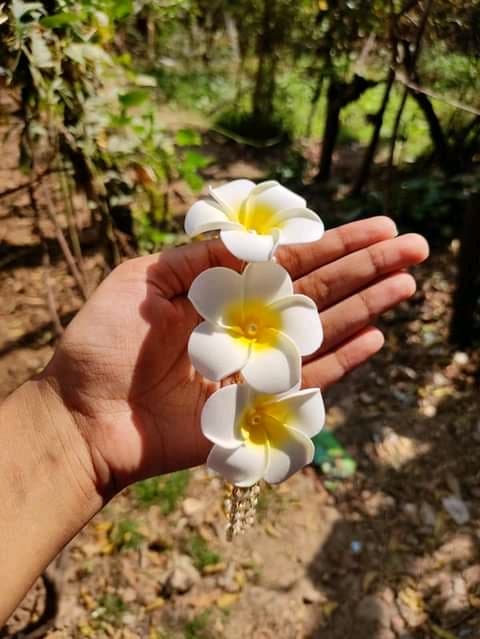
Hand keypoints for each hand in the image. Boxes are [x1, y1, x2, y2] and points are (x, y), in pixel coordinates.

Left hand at [42, 216, 427, 495]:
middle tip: (415, 247)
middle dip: (366, 268)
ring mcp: (256, 364)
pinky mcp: (257, 404)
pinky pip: (308, 382)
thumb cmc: (105, 343)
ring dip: (366, 308)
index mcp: (224, 289)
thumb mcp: (145, 279)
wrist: (85, 416)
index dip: (333, 243)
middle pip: (317, 291)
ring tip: (406, 284)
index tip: (377, 226)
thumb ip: (201, 256)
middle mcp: (248, 324)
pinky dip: (342, 362)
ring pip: (321, 332)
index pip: (290, 262)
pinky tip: (374, 338)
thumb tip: (257, 240)